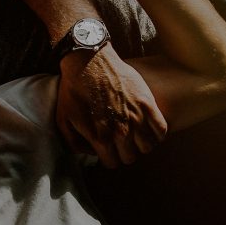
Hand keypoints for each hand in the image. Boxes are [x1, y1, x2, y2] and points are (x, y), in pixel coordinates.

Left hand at [57, 48, 166, 166]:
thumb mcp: (64, 120)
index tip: (106, 149)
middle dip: (123, 152)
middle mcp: (121, 130)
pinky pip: (161, 129)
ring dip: (140, 144)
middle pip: (130, 157)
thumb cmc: (74, 90)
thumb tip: (89, 154)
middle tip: (118, 141)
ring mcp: (136, 117)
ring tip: (133, 135)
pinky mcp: (147, 103)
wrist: (89, 61)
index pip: (113, 163)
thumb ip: (74, 143)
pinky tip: (147, 128)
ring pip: (147, 147)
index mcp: (101, 137)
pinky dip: (156, 133)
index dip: (108, 157)